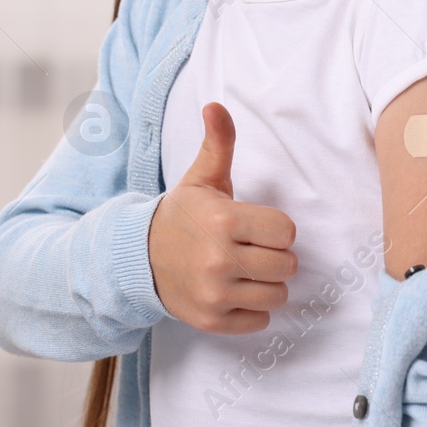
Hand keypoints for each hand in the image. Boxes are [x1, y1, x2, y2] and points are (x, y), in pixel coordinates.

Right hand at [148, 102, 297, 333]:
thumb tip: (216, 105)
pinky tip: (235, 291)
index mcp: (223, 220)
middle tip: (252, 248)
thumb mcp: (201, 178)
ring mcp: (214, 294)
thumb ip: (218, 143)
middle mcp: (219, 259)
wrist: (139, 257)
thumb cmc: (182, 215)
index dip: (276, 228)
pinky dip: (253, 309)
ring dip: (267, 284)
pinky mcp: (211, 321)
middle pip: (287, 265)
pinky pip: (260, 321)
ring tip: (246, 270)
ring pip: (278, 295)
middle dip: (275, 256)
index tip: (257, 226)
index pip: (286, 231)